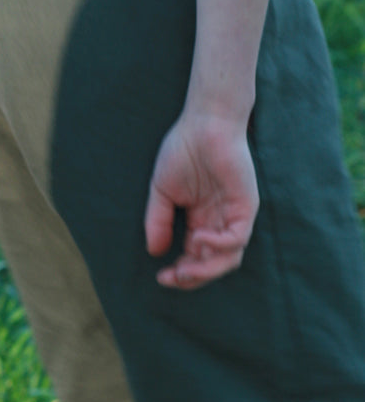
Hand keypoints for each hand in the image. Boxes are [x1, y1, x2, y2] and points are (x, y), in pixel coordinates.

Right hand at [144, 112, 258, 289]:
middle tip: (172, 279)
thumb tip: (154, 252)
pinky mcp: (246, 207)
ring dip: (207, 270)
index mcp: (201, 220)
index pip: (196, 258)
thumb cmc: (183, 150)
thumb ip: (158, 220)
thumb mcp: (162, 191)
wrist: (203, 123)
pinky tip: (198, 240)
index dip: (181, 272)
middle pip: (214, 264)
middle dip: (193, 277)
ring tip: (184, 271)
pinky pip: (238, 237)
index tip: (161, 277)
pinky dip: (219, 245)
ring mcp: (235, 216)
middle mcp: (220, 222)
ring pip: (229, 258)